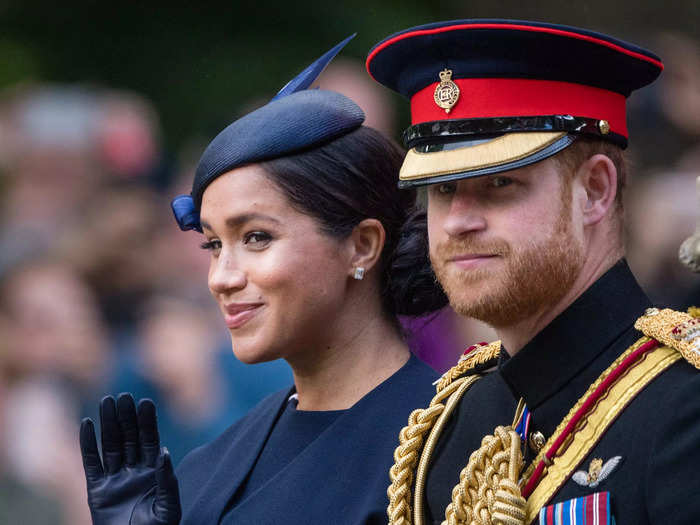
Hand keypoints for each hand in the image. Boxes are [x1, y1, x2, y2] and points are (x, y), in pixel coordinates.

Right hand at [80, 394, 180, 524]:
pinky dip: (87, 444)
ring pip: (111, 445)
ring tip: (107, 400)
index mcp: (154, 472)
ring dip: (108, 423)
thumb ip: (167, 481)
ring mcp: (115, 479)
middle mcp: (134, 471)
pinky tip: (87, 424)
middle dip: (127, 417)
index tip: (145, 402)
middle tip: (124, 395)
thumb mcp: (169, 509)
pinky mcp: (96, 490)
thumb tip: (163, 451)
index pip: (150, 440)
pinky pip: (91, 463)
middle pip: (130, 438)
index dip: (148, 422)